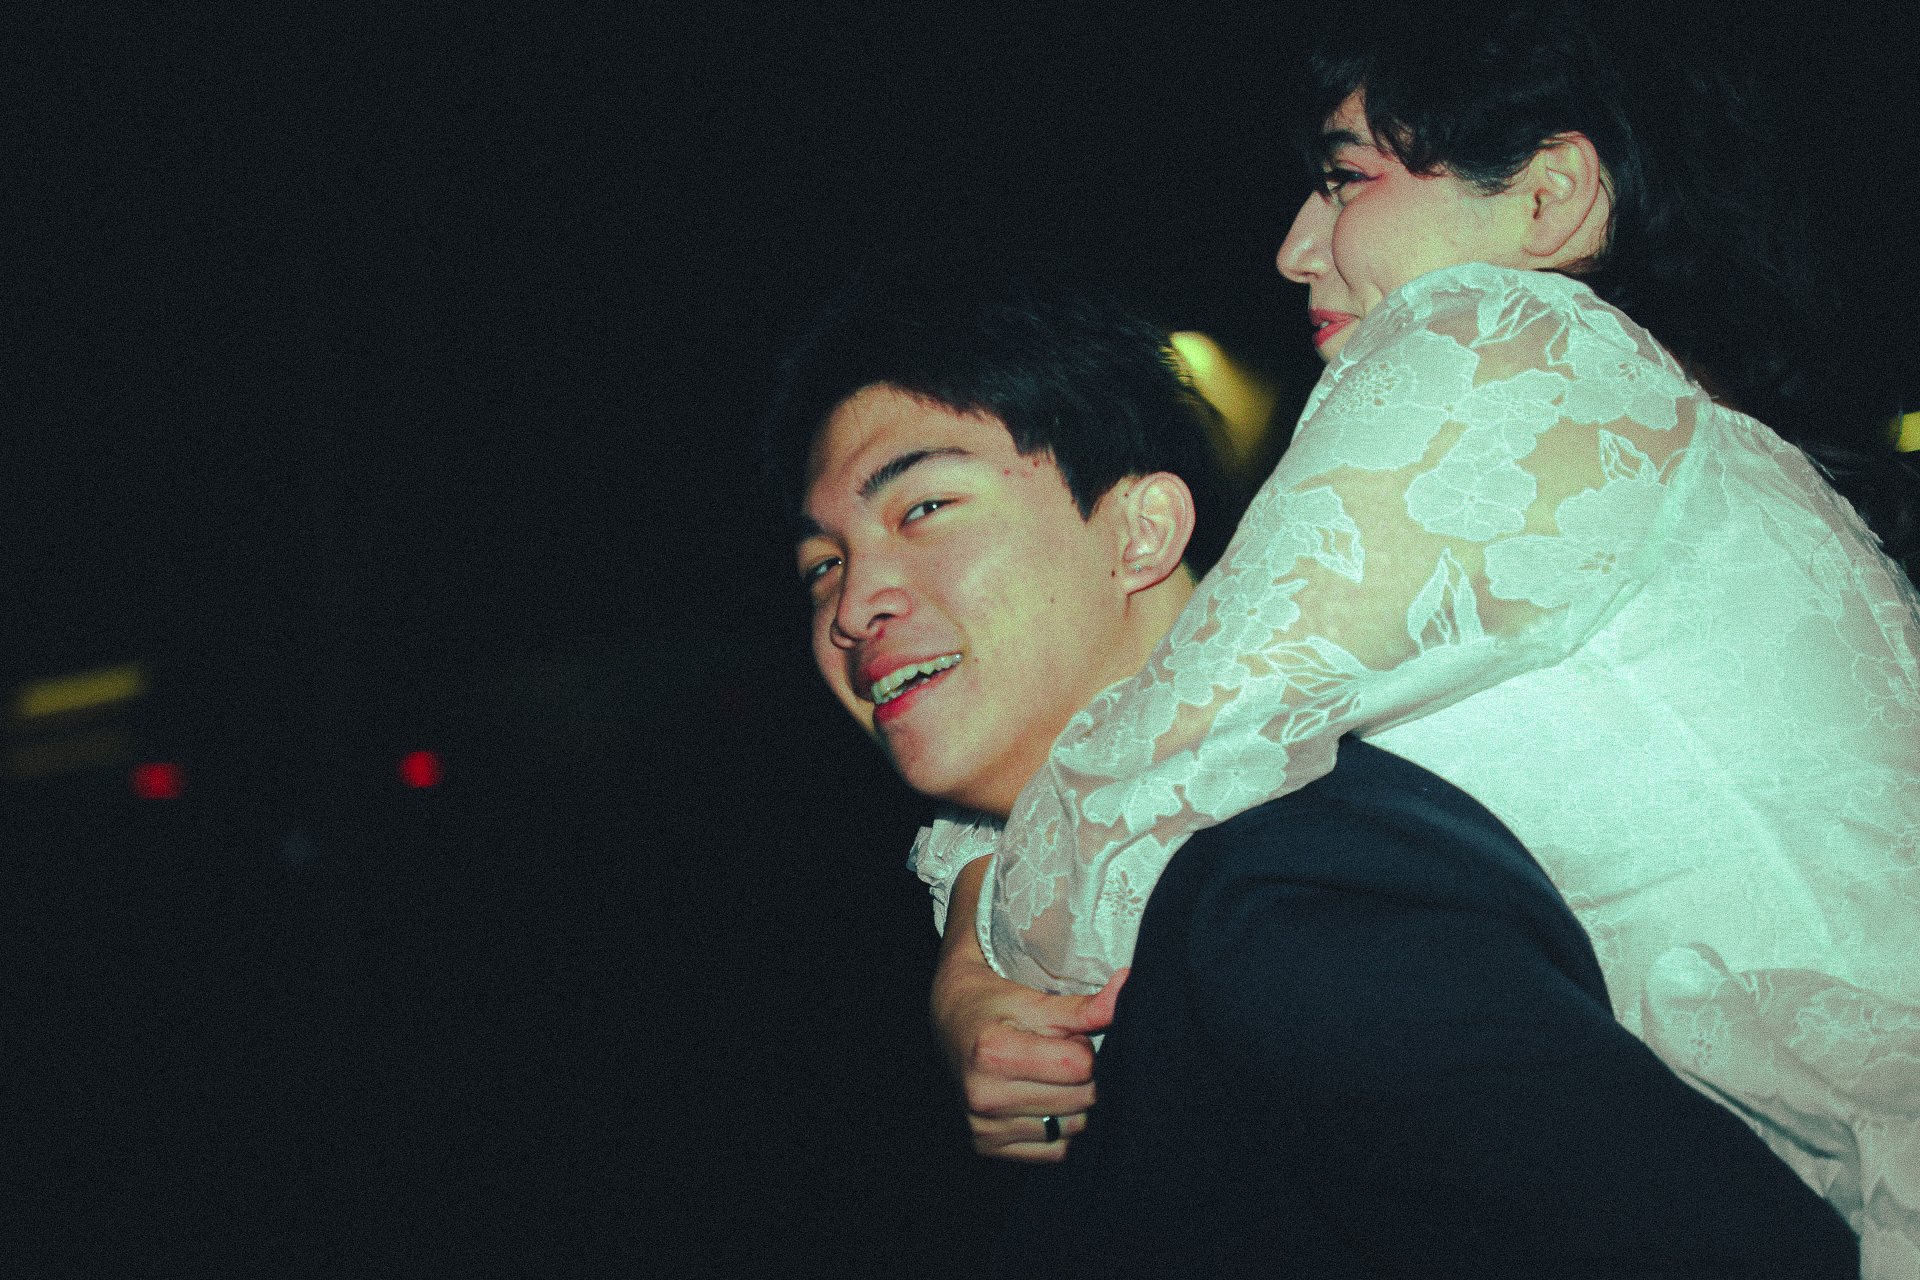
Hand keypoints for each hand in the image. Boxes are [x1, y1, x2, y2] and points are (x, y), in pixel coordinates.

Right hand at [930, 953, 1128, 1162]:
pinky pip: (1054, 1152)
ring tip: (1043, 1077)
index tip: (1061, 1037)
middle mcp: (985, 1096)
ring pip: (1072, 1128)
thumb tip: (1128, 986)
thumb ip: (1084, 1006)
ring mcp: (984, 1126)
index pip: (1080, 1065)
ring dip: (1070, 1103)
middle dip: (1080, 1075)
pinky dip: (1056, 1129)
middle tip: (1053, 1055)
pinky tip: (1036, 1102)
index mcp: (995, 1054)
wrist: (948, 1019)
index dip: (1081, 1047)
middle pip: (1082, 1099)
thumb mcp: (1034, 999)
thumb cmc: (992, 1005)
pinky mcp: (987, 1146)